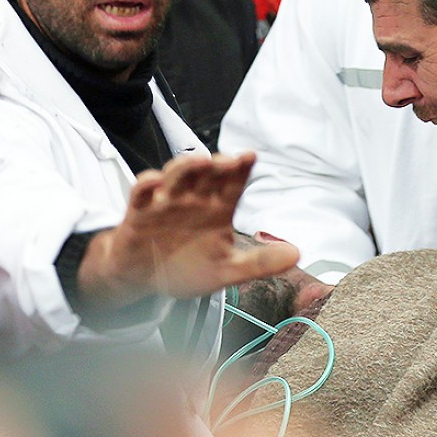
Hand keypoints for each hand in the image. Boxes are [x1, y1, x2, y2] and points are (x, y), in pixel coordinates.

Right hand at [78, 152, 299, 306]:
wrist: (144, 278)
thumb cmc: (187, 267)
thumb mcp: (227, 269)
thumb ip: (260, 263)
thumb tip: (297, 255)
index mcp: (218, 208)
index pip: (233, 183)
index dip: (241, 169)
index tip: (250, 157)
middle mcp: (194, 199)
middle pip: (207, 174)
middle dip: (217, 164)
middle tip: (230, 161)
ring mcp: (166, 203)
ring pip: (175, 176)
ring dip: (186, 167)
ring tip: (200, 162)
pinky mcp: (139, 213)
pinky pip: (141, 194)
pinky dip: (146, 186)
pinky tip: (154, 183)